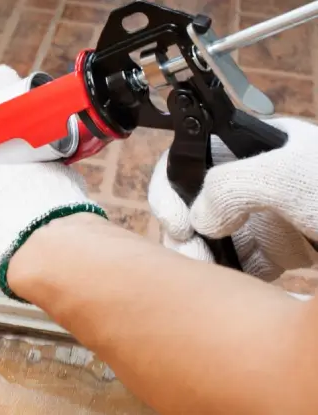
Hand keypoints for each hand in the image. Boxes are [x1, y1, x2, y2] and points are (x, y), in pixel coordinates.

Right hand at [148, 117, 317, 280]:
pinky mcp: (277, 249)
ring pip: (208, 237)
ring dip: (199, 259)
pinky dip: (226, 276)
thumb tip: (200, 216)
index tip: (178, 221)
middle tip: (192, 258)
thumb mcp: (293, 176)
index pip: (189, 158)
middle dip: (181, 232)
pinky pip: (236, 263)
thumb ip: (233, 185)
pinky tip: (231, 285)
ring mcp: (264, 215)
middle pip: (192, 202)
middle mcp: (252, 180)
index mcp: (252, 147)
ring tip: (208, 277)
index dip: (171, 188)